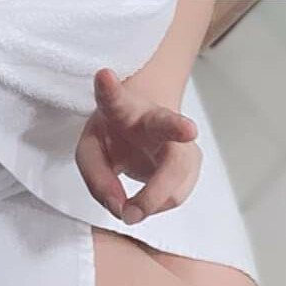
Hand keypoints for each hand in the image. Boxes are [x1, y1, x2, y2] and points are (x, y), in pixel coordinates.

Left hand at [74, 67, 201, 225]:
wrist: (147, 127)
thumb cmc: (115, 137)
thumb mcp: (92, 150)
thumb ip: (97, 178)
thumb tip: (119, 208)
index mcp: (122, 109)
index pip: (114, 98)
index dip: (108, 88)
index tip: (103, 75)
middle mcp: (155, 118)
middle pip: (166, 122)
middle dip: (177, 126)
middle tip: (189, 129)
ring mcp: (180, 139)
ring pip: (176, 172)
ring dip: (153, 199)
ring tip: (131, 211)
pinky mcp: (193, 160)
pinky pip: (175, 194)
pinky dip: (154, 205)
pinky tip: (144, 199)